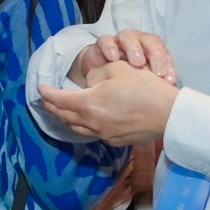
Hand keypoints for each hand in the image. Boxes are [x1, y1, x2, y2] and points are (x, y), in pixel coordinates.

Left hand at [38, 59, 179, 145]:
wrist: (169, 114)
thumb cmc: (145, 88)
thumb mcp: (118, 69)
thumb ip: (96, 74)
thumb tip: (89, 82)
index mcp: (89, 103)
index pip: (59, 99)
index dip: (47, 93)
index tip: (40, 88)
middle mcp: (92, 122)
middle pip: (64, 115)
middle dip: (52, 107)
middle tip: (46, 100)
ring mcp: (103, 134)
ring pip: (76, 127)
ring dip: (66, 118)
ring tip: (61, 111)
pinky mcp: (115, 140)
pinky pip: (91, 133)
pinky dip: (83, 125)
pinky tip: (85, 120)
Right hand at [70, 29, 178, 84]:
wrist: (99, 77)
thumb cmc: (125, 79)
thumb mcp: (141, 83)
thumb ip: (154, 84)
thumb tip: (169, 96)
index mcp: (150, 50)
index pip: (162, 51)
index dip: (167, 64)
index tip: (169, 80)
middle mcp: (136, 43)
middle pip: (149, 41)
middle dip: (155, 55)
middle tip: (158, 72)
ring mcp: (118, 42)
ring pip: (128, 37)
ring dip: (134, 49)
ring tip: (137, 64)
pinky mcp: (101, 45)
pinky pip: (105, 41)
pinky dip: (110, 47)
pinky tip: (113, 58)